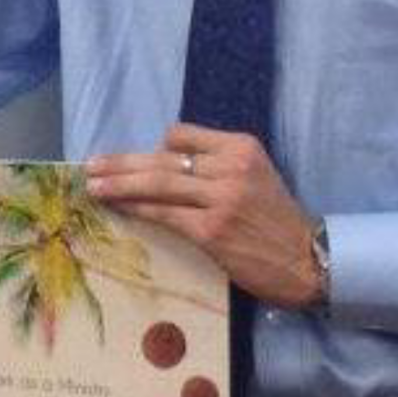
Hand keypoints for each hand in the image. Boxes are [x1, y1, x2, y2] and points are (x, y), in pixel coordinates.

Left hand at [84, 123, 322, 309]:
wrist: (307, 260)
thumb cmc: (274, 221)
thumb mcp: (254, 176)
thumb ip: (215, 165)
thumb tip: (162, 164)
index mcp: (241, 147)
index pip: (181, 136)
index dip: (154, 149)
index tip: (131, 161)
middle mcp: (231, 167)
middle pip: (162, 159)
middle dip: (121, 163)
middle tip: (91, 165)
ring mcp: (221, 198)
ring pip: (157, 184)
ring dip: (119, 185)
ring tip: (93, 186)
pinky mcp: (211, 229)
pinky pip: (163, 214)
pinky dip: (137, 209)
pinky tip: (119, 208)